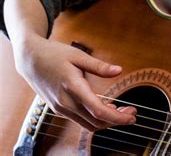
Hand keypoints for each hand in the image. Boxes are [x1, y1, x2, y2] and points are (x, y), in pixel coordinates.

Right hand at [13, 35, 136, 130]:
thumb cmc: (54, 54)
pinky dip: (95, 117)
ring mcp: (60, 108)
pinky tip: (107, 107)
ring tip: (123, 110)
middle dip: (116, 120)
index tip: (132, 115)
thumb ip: (99, 66)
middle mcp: (65, 102)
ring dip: (106, 121)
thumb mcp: (78, 55)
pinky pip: (80, 119)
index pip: (97, 110)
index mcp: (72, 87)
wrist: (30, 59)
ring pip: (87, 124)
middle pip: (95, 121)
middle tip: (132, 112)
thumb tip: (119, 71)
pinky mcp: (59, 108)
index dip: (117, 117)